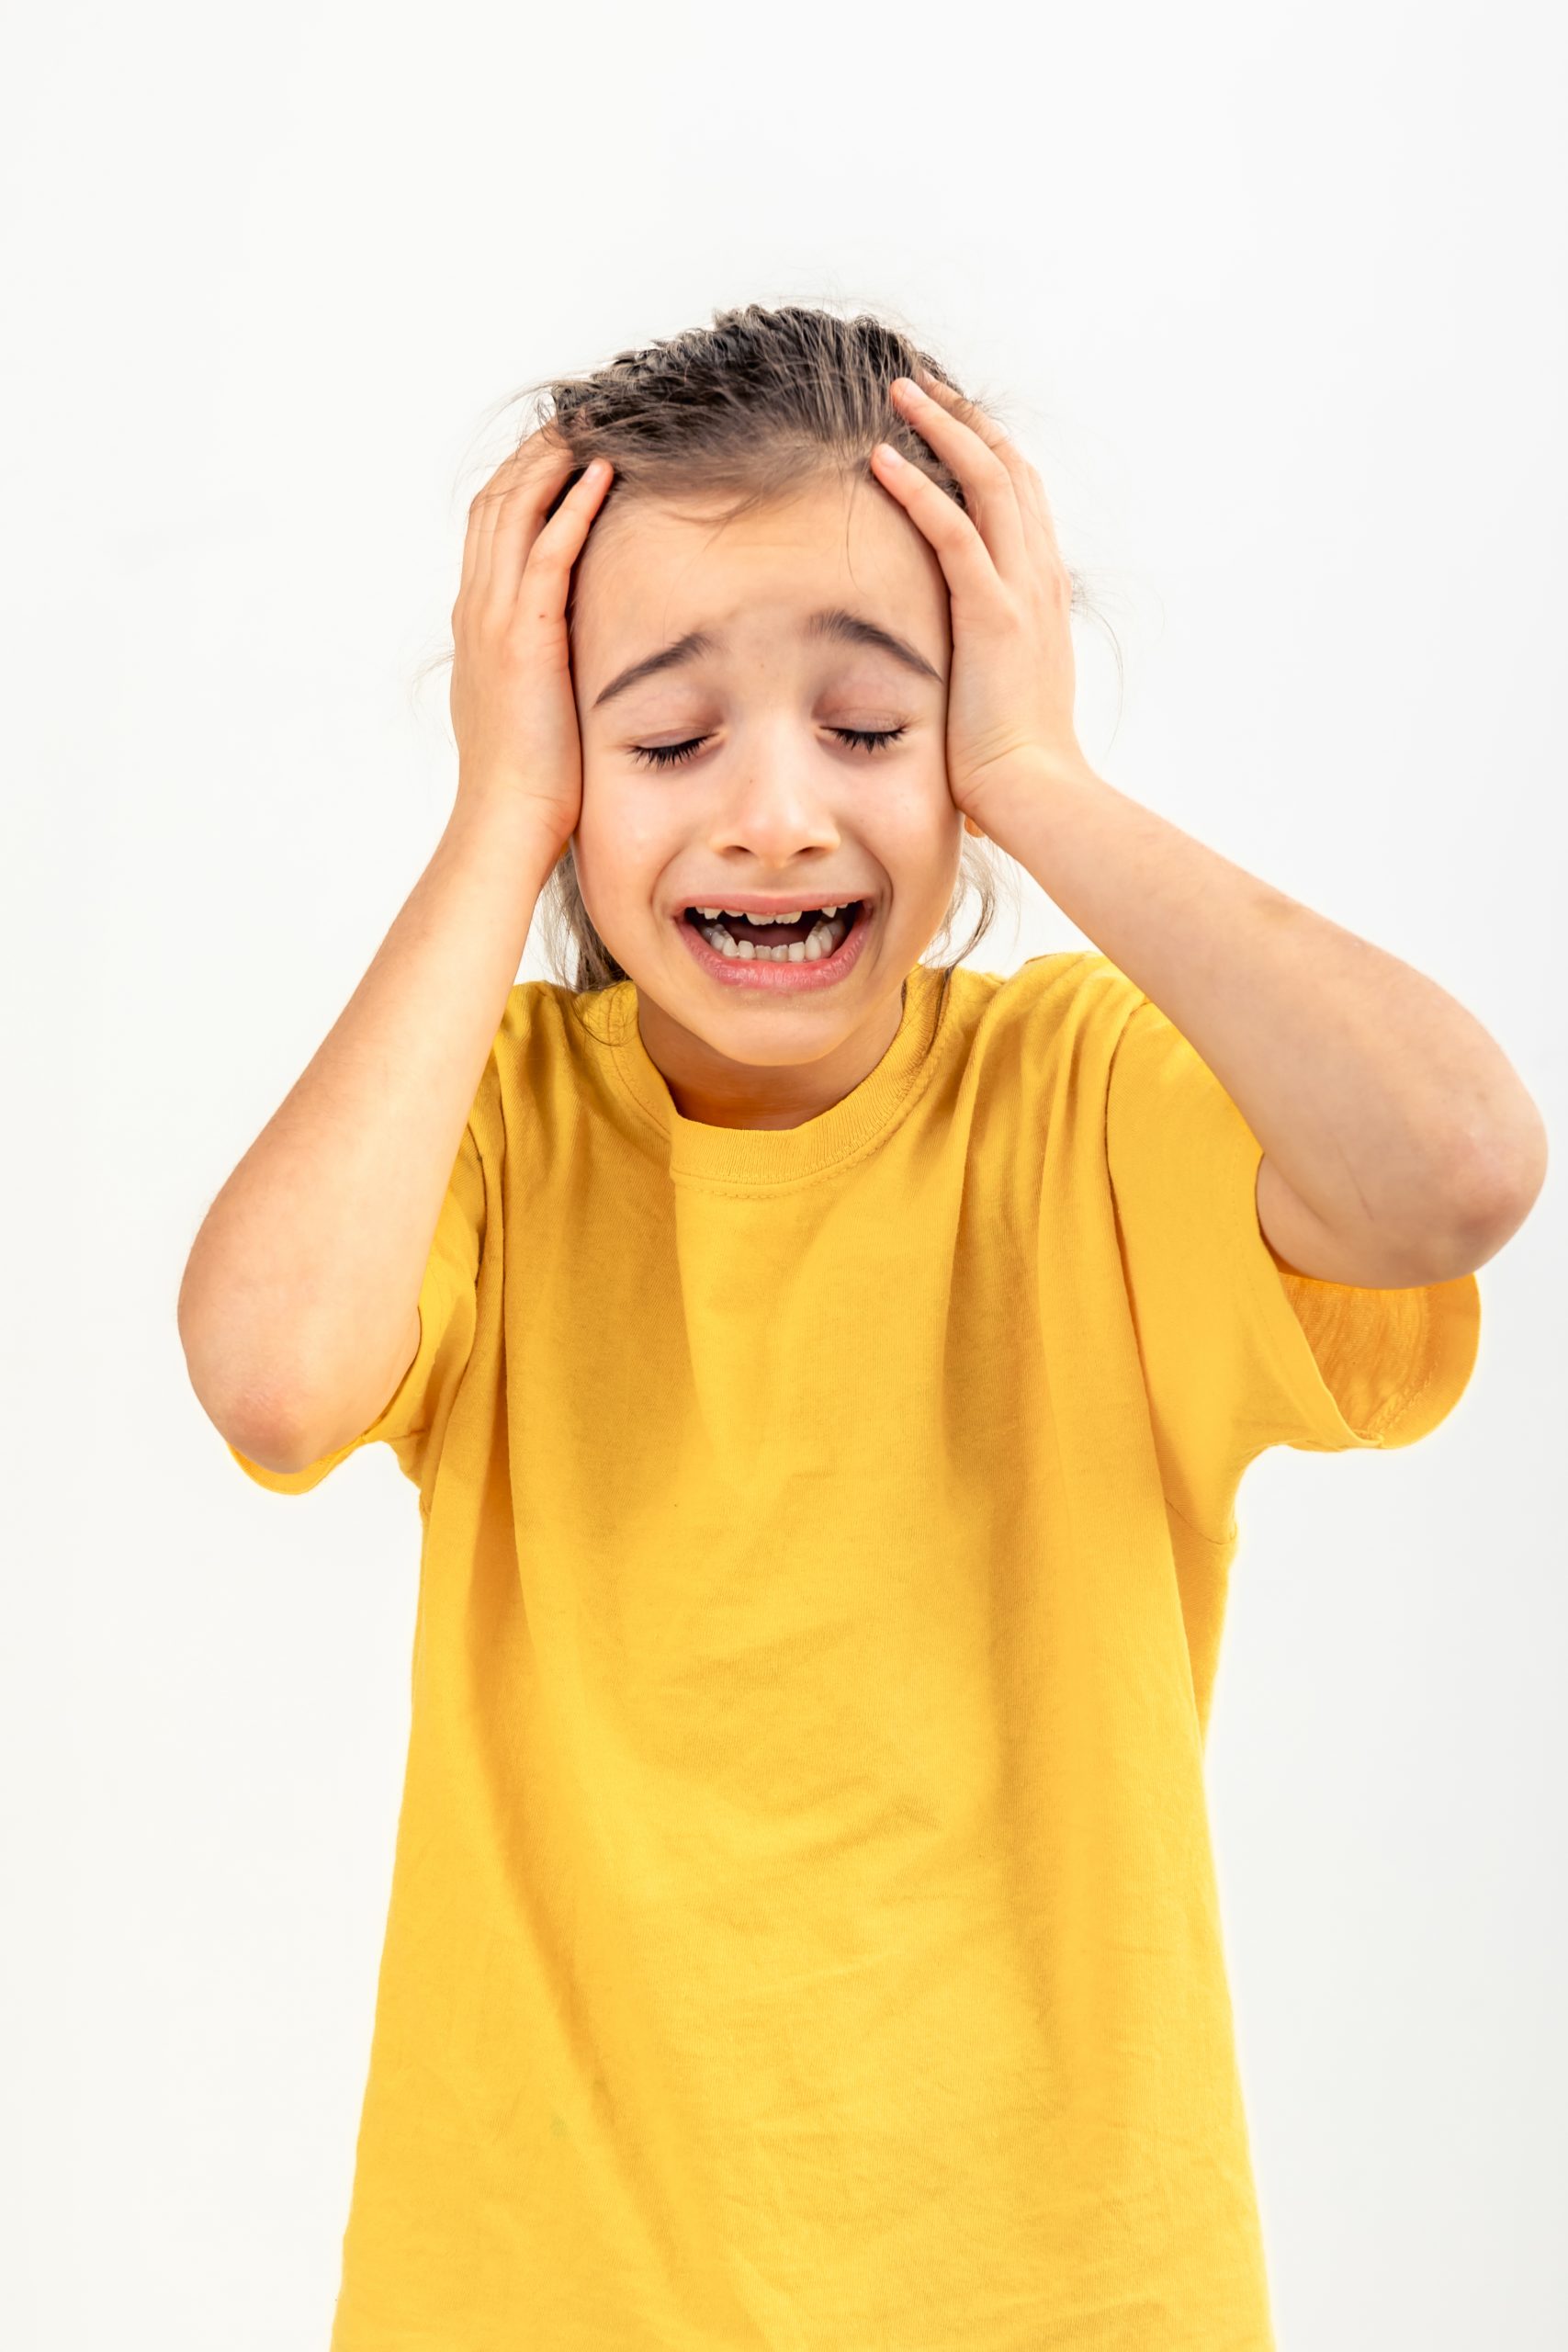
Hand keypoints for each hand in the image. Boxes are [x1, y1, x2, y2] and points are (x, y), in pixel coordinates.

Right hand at [449, 425, 613, 854]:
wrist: (507, 820)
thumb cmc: (529, 776)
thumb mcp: (525, 700)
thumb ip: (536, 658)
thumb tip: (562, 644)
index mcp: (478, 619)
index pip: (495, 522)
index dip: (527, 475)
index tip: (566, 443)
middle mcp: (478, 607)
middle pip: (499, 499)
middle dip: (538, 450)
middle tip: (582, 412)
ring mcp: (495, 620)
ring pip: (515, 512)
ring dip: (553, 462)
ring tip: (594, 423)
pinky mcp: (525, 640)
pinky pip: (547, 555)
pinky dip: (571, 509)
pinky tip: (601, 476)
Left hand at [869, 371, 1092, 830]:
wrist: (1036, 791)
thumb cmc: (1013, 760)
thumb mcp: (1003, 692)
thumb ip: (988, 660)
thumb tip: (963, 670)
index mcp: (1043, 592)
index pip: (1020, 497)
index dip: (986, 450)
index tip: (949, 422)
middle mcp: (1040, 577)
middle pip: (1008, 469)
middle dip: (964, 419)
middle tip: (919, 385)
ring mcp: (1021, 590)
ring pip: (986, 480)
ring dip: (941, 428)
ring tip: (899, 392)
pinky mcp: (992, 612)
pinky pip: (952, 530)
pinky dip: (917, 487)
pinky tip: (881, 459)